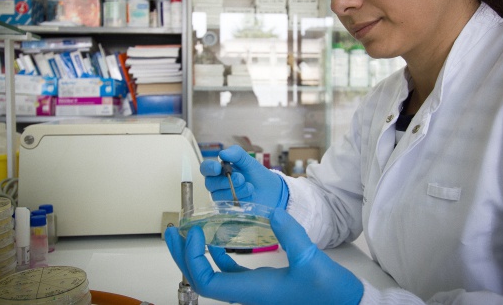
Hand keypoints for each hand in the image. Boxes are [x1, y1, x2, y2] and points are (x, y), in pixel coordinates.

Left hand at [165, 208, 363, 304]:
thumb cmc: (330, 290)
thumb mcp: (311, 260)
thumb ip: (291, 235)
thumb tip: (270, 211)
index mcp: (252, 291)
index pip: (206, 282)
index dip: (192, 259)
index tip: (194, 233)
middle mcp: (246, 292)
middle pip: (201, 278)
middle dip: (183, 254)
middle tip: (173, 229)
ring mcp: (252, 288)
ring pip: (212, 274)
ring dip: (196, 253)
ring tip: (188, 231)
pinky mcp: (261, 283)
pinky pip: (229, 271)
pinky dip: (218, 255)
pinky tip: (217, 239)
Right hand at [200, 145, 286, 209]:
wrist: (271, 191)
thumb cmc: (256, 174)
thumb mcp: (248, 160)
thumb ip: (236, 154)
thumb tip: (222, 154)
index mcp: (219, 170)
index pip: (206, 168)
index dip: (209, 168)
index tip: (218, 168)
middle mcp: (217, 185)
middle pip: (210, 184)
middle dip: (226, 181)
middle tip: (241, 178)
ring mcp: (222, 198)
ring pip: (219, 196)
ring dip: (236, 191)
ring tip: (250, 187)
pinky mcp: (228, 210)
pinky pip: (227, 206)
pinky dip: (240, 200)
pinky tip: (250, 196)